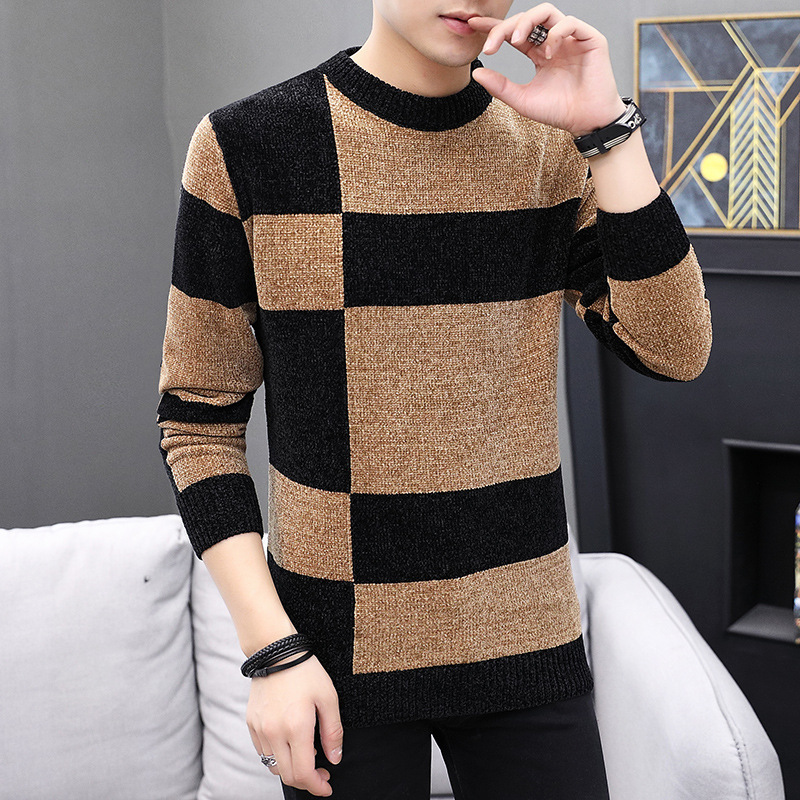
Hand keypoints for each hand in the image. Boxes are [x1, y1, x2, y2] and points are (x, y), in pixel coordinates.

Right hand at [246, 653, 343, 796]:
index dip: (316, 786)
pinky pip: (262, 752)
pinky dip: (277, 756)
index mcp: (296, 727)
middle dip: (306, 780)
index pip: (303, 773)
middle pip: (288, 775)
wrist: (276, 651)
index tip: (327, 785)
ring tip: (307, 752)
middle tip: (321, 772)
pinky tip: (290, 742)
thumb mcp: (329, 698)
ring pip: (273, 766)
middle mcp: (274, 733)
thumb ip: (333, 732)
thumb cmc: (305, 671)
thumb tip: (334, 758)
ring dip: (291, 768)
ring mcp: (260, 729)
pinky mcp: (251, 723)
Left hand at [467, 3, 626, 136]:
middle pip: (526, 19)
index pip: (514, 32)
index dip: (495, 26)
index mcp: (539, 53)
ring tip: (516, 41)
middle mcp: (553, 42)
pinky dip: (555, 34)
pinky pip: (570, 23)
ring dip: (527, 22)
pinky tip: (548, 55)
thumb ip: (500, 87)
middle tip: (492, 44)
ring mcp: (571, 39)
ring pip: (546, 12)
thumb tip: (475, 73)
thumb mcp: (522, 100)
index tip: (474, 24)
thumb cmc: (559, 112)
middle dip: (506, 27)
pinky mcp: (590, 39)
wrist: (586, 122)